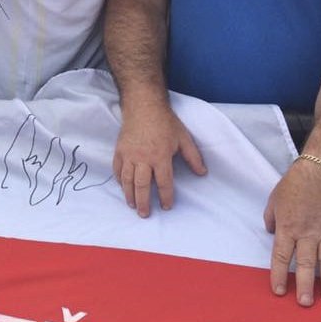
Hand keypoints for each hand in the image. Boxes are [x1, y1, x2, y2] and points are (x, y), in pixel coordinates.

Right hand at [113, 102, 206, 216]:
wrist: (143, 107)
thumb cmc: (165, 122)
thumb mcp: (184, 138)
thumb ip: (193, 157)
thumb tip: (202, 173)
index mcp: (161, 157)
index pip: (164, 182)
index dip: (166, 197)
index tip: (166, 206)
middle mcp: (143, 159)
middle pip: (142, 186)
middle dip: (143, 202)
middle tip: (145, 214)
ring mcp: (129, 155)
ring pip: (127, 181)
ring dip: (129, 195)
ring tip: (132, 205)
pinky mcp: (120, 151)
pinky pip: (118, 170)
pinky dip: (119, 181)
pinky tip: (123, 188)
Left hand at [265, 161, 320, 305]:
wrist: (320, 170)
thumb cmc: (293, 185)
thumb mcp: (273, 201)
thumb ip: (270, 220)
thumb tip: (270, 232)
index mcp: (287, 228)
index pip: (281, 257)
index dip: (278, 275)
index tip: (278, 291)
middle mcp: (307, 233)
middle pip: (306, 264)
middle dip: (305, 285)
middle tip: (304, 303)